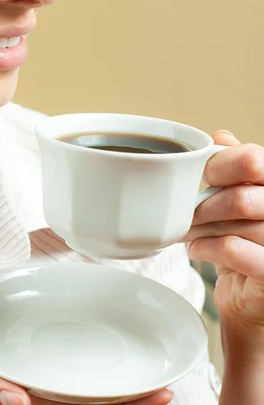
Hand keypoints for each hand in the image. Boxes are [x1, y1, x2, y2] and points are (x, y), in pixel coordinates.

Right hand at [0, 308, 173, 404]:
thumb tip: (18, 403)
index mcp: (9, 399)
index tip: (159, 395)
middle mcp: (21, 393)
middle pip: (81, 402)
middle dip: (124, 398)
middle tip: (167, 386)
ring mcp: (16, 379)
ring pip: (70, 387)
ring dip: (107, 383)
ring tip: (147, 371)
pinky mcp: (8, 360)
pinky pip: (47, 367)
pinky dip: (76, 364)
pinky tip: (95, 351)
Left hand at [184, 130, 263, 332]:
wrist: (251, 301)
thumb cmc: (244, 243)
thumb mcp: (237, 203)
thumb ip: (234, 168)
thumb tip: (221, 136)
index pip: (252, 160)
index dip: (218, 166)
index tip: (197, 177)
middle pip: (241, 192)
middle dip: (204, 202)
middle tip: (186, 212)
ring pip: (236, 218)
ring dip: (200, 226)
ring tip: (187, 231)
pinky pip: (233, 248)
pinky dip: (206, 246)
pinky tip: (196, 249)